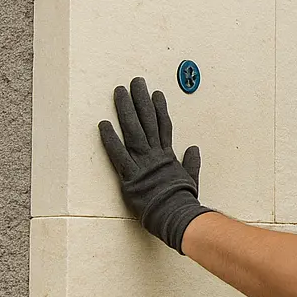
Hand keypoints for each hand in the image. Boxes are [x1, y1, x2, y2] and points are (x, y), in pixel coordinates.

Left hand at [98, 76, 214, 253]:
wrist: (177, 215)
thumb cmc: (184, 201)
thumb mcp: (191, 179)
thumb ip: (191, 163)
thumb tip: (194, 148)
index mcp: (168, 156)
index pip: (163, 126)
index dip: (159, 108)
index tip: (156, 93)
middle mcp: (155, 154)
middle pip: (147, 121)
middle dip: (141, 99)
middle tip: (136, 82)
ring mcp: (142, 163)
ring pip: (133, 131)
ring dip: (125, 110)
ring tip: (120, 92)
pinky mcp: (130, 176)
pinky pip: (118, 154)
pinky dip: (111, 139)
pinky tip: (103, 124)